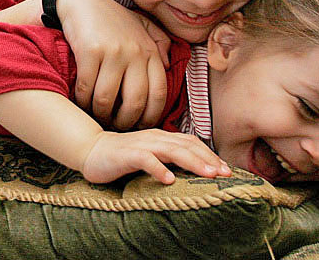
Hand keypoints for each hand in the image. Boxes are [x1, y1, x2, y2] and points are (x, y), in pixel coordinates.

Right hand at [58, 0, 171, 129]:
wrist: (82, 1)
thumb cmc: (112, 18)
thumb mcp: (142, 26)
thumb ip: (160, 44)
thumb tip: (168, 66)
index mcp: (150, 52)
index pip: (159, 94)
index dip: (151, 117)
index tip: (140, 126)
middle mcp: (135, 53)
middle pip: (135, 102)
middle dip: (125, 122)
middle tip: (115, 126)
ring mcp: (113, 52)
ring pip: (107, 99)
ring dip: (100, 114)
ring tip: (97, 115)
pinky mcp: (90, 51)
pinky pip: (86, 87)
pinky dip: (82, 100)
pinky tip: (81, 100)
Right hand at [82, 129, 229, 184]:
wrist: (91, 150)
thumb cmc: (123, 157)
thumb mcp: (150, 156)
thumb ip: (168, 159)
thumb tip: (194, 171)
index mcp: (162, 137)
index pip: (192, 142)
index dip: (210, 154)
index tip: (226, 169)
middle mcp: (155, 137)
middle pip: (187, 145)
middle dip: (208, 159)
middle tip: (225, 173)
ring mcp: (141, 144)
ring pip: (171, 150)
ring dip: (192, 162)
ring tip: (207, 175)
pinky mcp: (127, 154)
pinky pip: (145, 160)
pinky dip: (159, 169)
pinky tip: (169, 180)